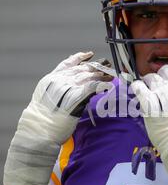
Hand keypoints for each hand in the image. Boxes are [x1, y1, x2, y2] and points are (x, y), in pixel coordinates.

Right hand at [2, 52, 112, 184]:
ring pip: (89, 77)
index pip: (68, 63)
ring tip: (110, 75)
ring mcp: (67, 88)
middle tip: (107, 65)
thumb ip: (58, 87)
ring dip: (101, 75)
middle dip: (96, 67)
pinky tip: (107, 85)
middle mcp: (59, 80)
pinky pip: (92, 88)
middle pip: (82, 69)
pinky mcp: (75, 97)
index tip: (90, 54)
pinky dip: (101, 85)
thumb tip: (73, 84)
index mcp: (51, 78)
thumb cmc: (43, 119)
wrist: (39, 130)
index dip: (80, 57)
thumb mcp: (46, 97)